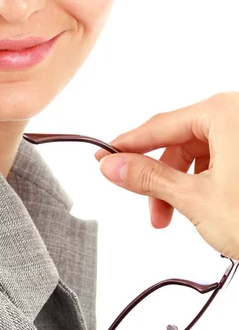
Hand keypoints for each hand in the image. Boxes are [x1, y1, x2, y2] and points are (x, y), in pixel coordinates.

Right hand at [94, 91, 238, 259]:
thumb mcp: (196, 199)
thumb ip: (148, 177)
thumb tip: (114, 166)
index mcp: (224, 112)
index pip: (159, 125)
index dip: (128, 146)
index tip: (105, 158)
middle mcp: (238, 113)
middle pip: (180, 140)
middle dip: (162, 178)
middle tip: (151, 209)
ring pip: (200, 152)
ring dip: (183, 184)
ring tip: (180, 216)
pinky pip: (221, 157)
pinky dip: (205, 182)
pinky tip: (205, 207)